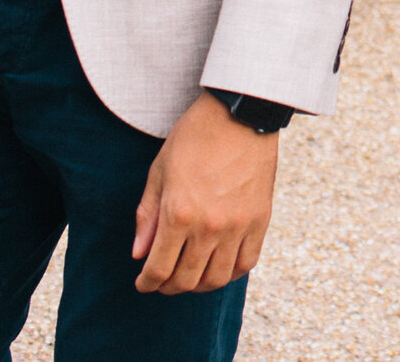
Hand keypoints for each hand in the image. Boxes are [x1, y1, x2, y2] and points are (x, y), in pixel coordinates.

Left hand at [132, 92, 280, 293]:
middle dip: (169, 287)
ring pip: (217, 278)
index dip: (147, 282)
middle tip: (162, 281)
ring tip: (190, 275)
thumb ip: (148, 216)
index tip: (143, 282)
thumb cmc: (195, 136)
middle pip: (186, 280)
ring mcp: (238, 225)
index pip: (159, 269)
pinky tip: (218, 265)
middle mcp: (209, 226)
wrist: (240, 113)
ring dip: (199, 285)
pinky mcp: (260, 220)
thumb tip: (139, 254)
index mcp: (179, 213)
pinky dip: (230, 272)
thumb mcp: (160, 172)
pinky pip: (246, 263)